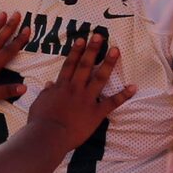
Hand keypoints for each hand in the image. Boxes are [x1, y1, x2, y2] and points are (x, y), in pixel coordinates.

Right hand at [27, 31, 133, 146]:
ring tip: (116, 50)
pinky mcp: (96, 113)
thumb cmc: (40, 120)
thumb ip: (46, 92)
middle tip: (100, 36)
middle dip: (93, 49)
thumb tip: (50, 83)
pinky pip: (111, 102)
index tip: (82, 40)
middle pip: (85, 65)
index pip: (69, 64)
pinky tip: (133, 86)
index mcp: (61, 86)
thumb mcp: (39, 103)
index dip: (76, 51)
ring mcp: (87, 99)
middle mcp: (75, 88)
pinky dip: (123, 95)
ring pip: (99, 78)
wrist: (49, 135)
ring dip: (108, 63)